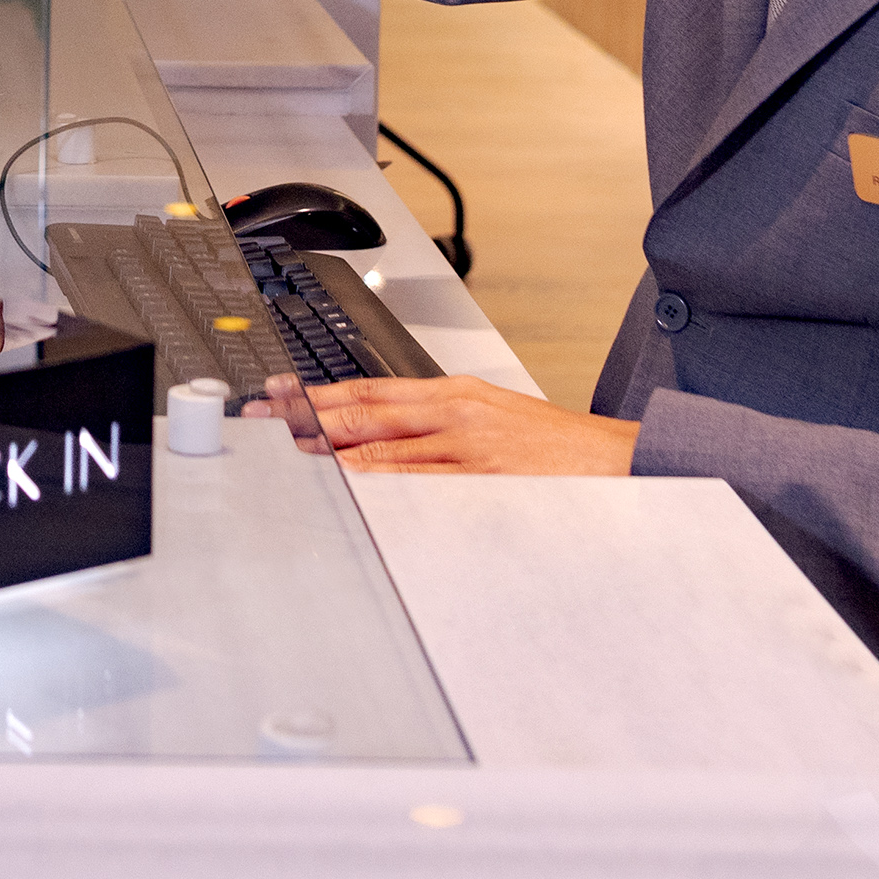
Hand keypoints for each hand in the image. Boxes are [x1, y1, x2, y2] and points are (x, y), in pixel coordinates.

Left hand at [297, 374, 639, 474]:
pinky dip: (376, 490)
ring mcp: (466, 451)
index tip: (278, 393)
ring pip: (382, 453)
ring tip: (285, 456)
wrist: (616, 463)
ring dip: (330, 455)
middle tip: (263, 421)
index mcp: (455, 393)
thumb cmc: (554, 448)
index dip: (318, 391)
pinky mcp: (480, 485)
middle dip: (307, 418)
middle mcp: (455, 415)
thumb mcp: (491, 415)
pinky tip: (344, 491)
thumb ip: (435, 422)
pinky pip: (416, 489)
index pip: (371, 388)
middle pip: (365, 415)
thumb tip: (375, 436)